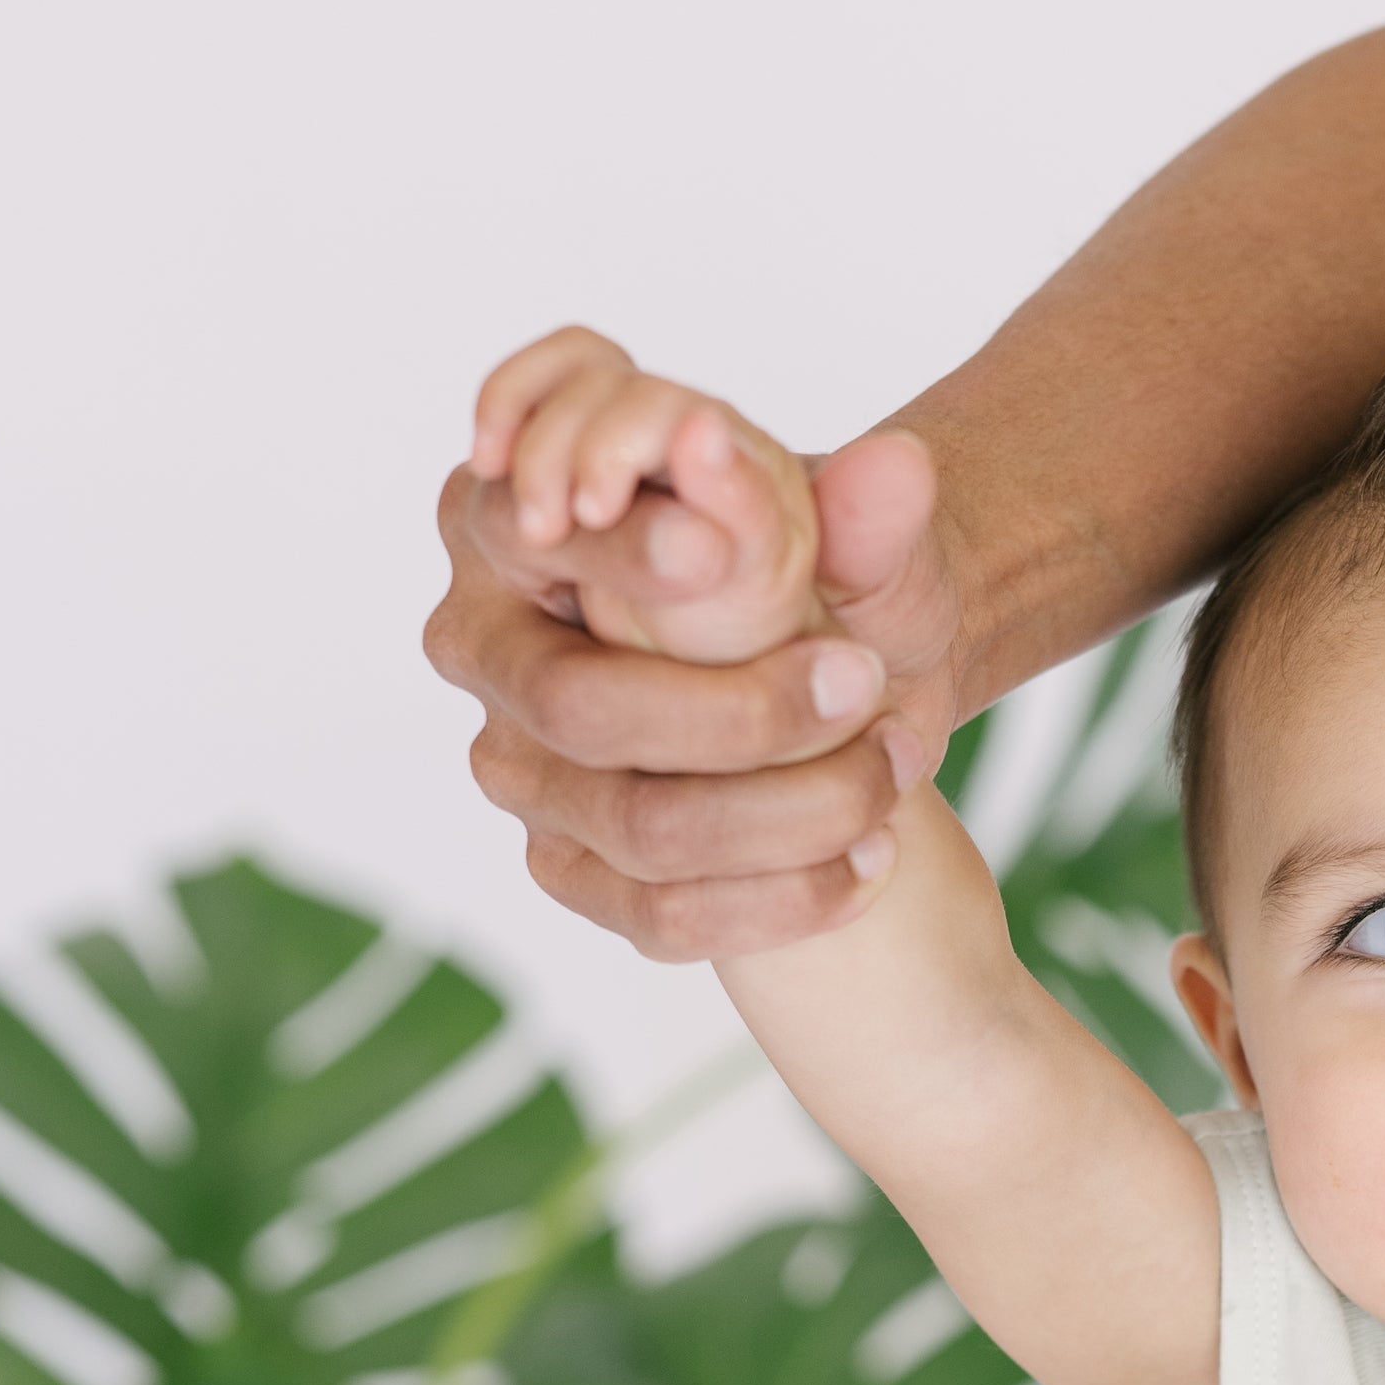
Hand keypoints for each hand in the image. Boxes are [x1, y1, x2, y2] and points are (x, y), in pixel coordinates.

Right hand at [426, 329, 966, 962]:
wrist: (846, 673)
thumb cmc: (807, 571)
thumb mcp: (838, 528)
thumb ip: (857, 504)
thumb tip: (899, 467)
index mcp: (511, 516)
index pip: (525, 528)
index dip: (616, 550)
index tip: (721, 551)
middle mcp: (485, 644)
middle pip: (575, 707)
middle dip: (737, 710)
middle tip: (864, 679)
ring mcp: (518, 768)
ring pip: (635, 826)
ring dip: (788, 810)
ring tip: (891, 768)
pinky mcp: (567, 867)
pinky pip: (660, 917)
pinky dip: (782, 898)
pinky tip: (869, 860)